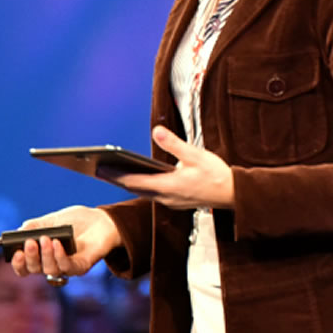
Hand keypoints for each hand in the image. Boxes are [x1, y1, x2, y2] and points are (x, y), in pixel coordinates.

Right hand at [11, 206, 121, 283]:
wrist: (102, 220)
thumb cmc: (77, 221)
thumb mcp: (52, 219)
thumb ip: (35, 226)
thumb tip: (20, 231)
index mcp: (42, 255)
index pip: (26, 267)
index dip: (19, 264)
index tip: (15, 253)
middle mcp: (53, 264)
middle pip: (35, 270)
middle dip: (30, 257)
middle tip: (29, 242)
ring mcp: (67, 267)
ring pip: (50, 270)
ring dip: (45, 255)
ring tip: (45, 238)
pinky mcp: (81, 267)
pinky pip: (67, 268)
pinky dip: (60, 256)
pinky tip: (57, 244)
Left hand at [111, 126, 234, 209]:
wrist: (234, 194)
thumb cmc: (216, 174)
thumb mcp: (195, 155)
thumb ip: (173, 144)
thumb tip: (155, 131)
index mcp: (169, 186)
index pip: (135, 181)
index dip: (116, 174)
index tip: (101, 167)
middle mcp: (166, 197)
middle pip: (135, 188)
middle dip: (117, 178)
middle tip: (98, 168)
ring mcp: (171, 201)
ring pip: (143, 192)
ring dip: (128, 183)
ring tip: (112, 172)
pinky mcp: (176, 202)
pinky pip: (153, 195)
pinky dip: (142, 186)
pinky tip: (137, 178)